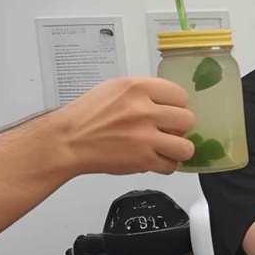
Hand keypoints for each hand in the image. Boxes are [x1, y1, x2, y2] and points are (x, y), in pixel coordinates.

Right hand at [48, 76, 195, 177]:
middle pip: (188, 120)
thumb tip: (170, 103)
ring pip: (186, 147)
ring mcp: (145, 136)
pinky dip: (164, 165)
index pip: (180, 95)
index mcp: (137, 87)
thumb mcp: (115, 89)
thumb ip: (144, 93)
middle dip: (178, 127)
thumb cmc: (86, 116)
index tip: (169, 112)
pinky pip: (171, 166)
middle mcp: (144, 110)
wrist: (66, 141)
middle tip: (166, 131)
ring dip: (177, 149)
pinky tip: (152, 159)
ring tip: (164, 148)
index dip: (176, 106)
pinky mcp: (143, 159)